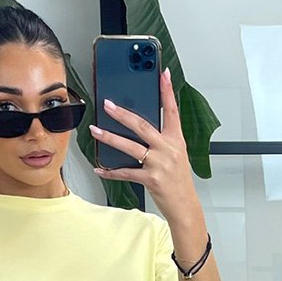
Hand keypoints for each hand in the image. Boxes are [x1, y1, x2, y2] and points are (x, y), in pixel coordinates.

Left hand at [89, 65, 199, 221]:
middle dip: (122, 114)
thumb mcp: (177, 155)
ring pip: (130, 146)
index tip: (163, 74)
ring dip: (110, 138)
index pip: (172, 111)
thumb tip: (141, 129)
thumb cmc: (179, 181)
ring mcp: (159, 164)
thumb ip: (162, 141)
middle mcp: (168, 149)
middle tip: (108, 104)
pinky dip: (111, 172)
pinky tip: (100, 168)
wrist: (185, 206)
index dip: (168, 91)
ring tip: (96, 131)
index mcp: (176, 140)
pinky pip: (126, 173)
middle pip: (142, 125)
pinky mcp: (151, 179)